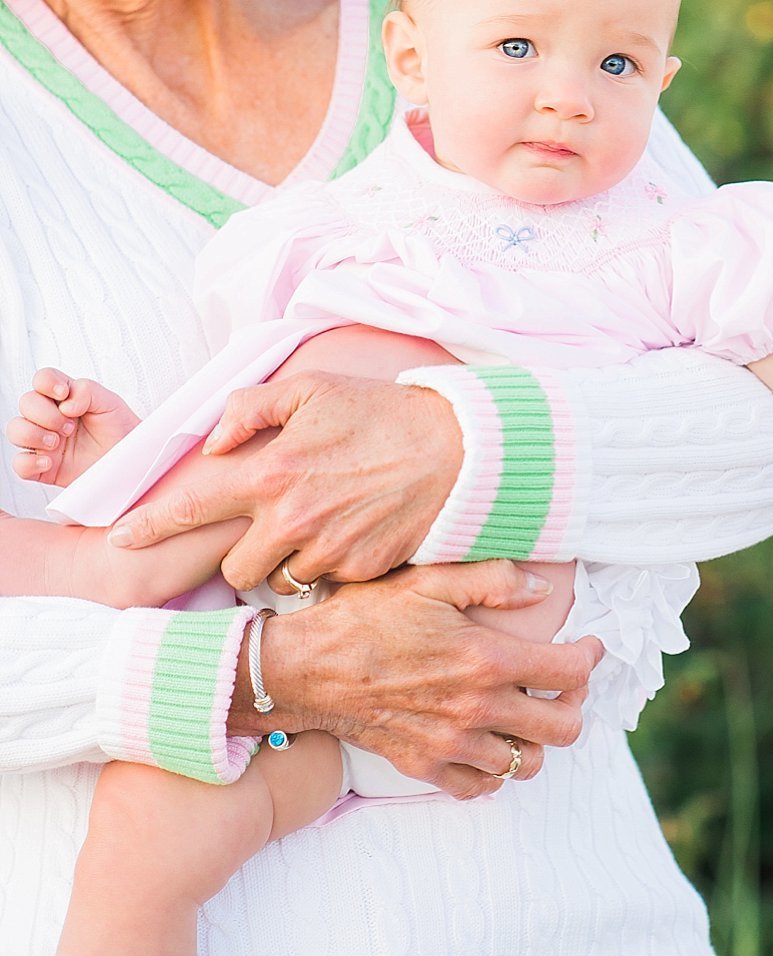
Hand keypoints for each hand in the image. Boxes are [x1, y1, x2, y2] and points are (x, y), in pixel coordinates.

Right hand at [7, 368, 138, 485]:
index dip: (47, 383)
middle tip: (70, 426)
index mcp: (64, 397)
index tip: (63, 393)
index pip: (42, 379)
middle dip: (46, 414)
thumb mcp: (110, 402)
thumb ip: (87, 391)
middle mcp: (49, 417)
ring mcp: (43, 441)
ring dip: (34, 435)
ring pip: (15, 430)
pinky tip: (50, 462)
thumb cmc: (118, 429)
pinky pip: (19, 464)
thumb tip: (66, 402)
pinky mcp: (41, 466)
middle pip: (26, 403)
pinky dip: (30, 462)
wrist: (129, 460)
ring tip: (58, 442)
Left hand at [109, 372, 461, 588]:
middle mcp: (291, 520)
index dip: (149, 526)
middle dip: (241, 555)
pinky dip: (328, 564)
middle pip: (234, 569)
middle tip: (267, 527)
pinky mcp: (358, 572)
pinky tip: (349, 531)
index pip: (191, 508)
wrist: (454, 449)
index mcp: (270, 473)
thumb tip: (213, 442)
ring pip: (278, 580)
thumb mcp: (310, 389)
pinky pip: (324, 582)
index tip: (119, 538)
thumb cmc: (379, 411)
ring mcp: (325, 551)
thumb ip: (250, 409)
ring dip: (285, 561)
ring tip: (315, 526)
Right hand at [235, 561, 602, 800]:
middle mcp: (476, 708)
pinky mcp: (426, 766)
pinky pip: (481, 786)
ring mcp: (452, 744)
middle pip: (562, 728)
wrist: (309, 668)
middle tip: (563, 683)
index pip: (569, 673)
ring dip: (536, 739)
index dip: (590, 657)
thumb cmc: (366, 616)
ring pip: (527, 763)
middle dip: (574, 704)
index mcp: (486, 658)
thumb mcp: (430, 580)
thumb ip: (493, 580)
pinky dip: (495, 769)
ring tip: (528, 712)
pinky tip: (490, 741)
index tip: (589, 646)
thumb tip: (543, 587)